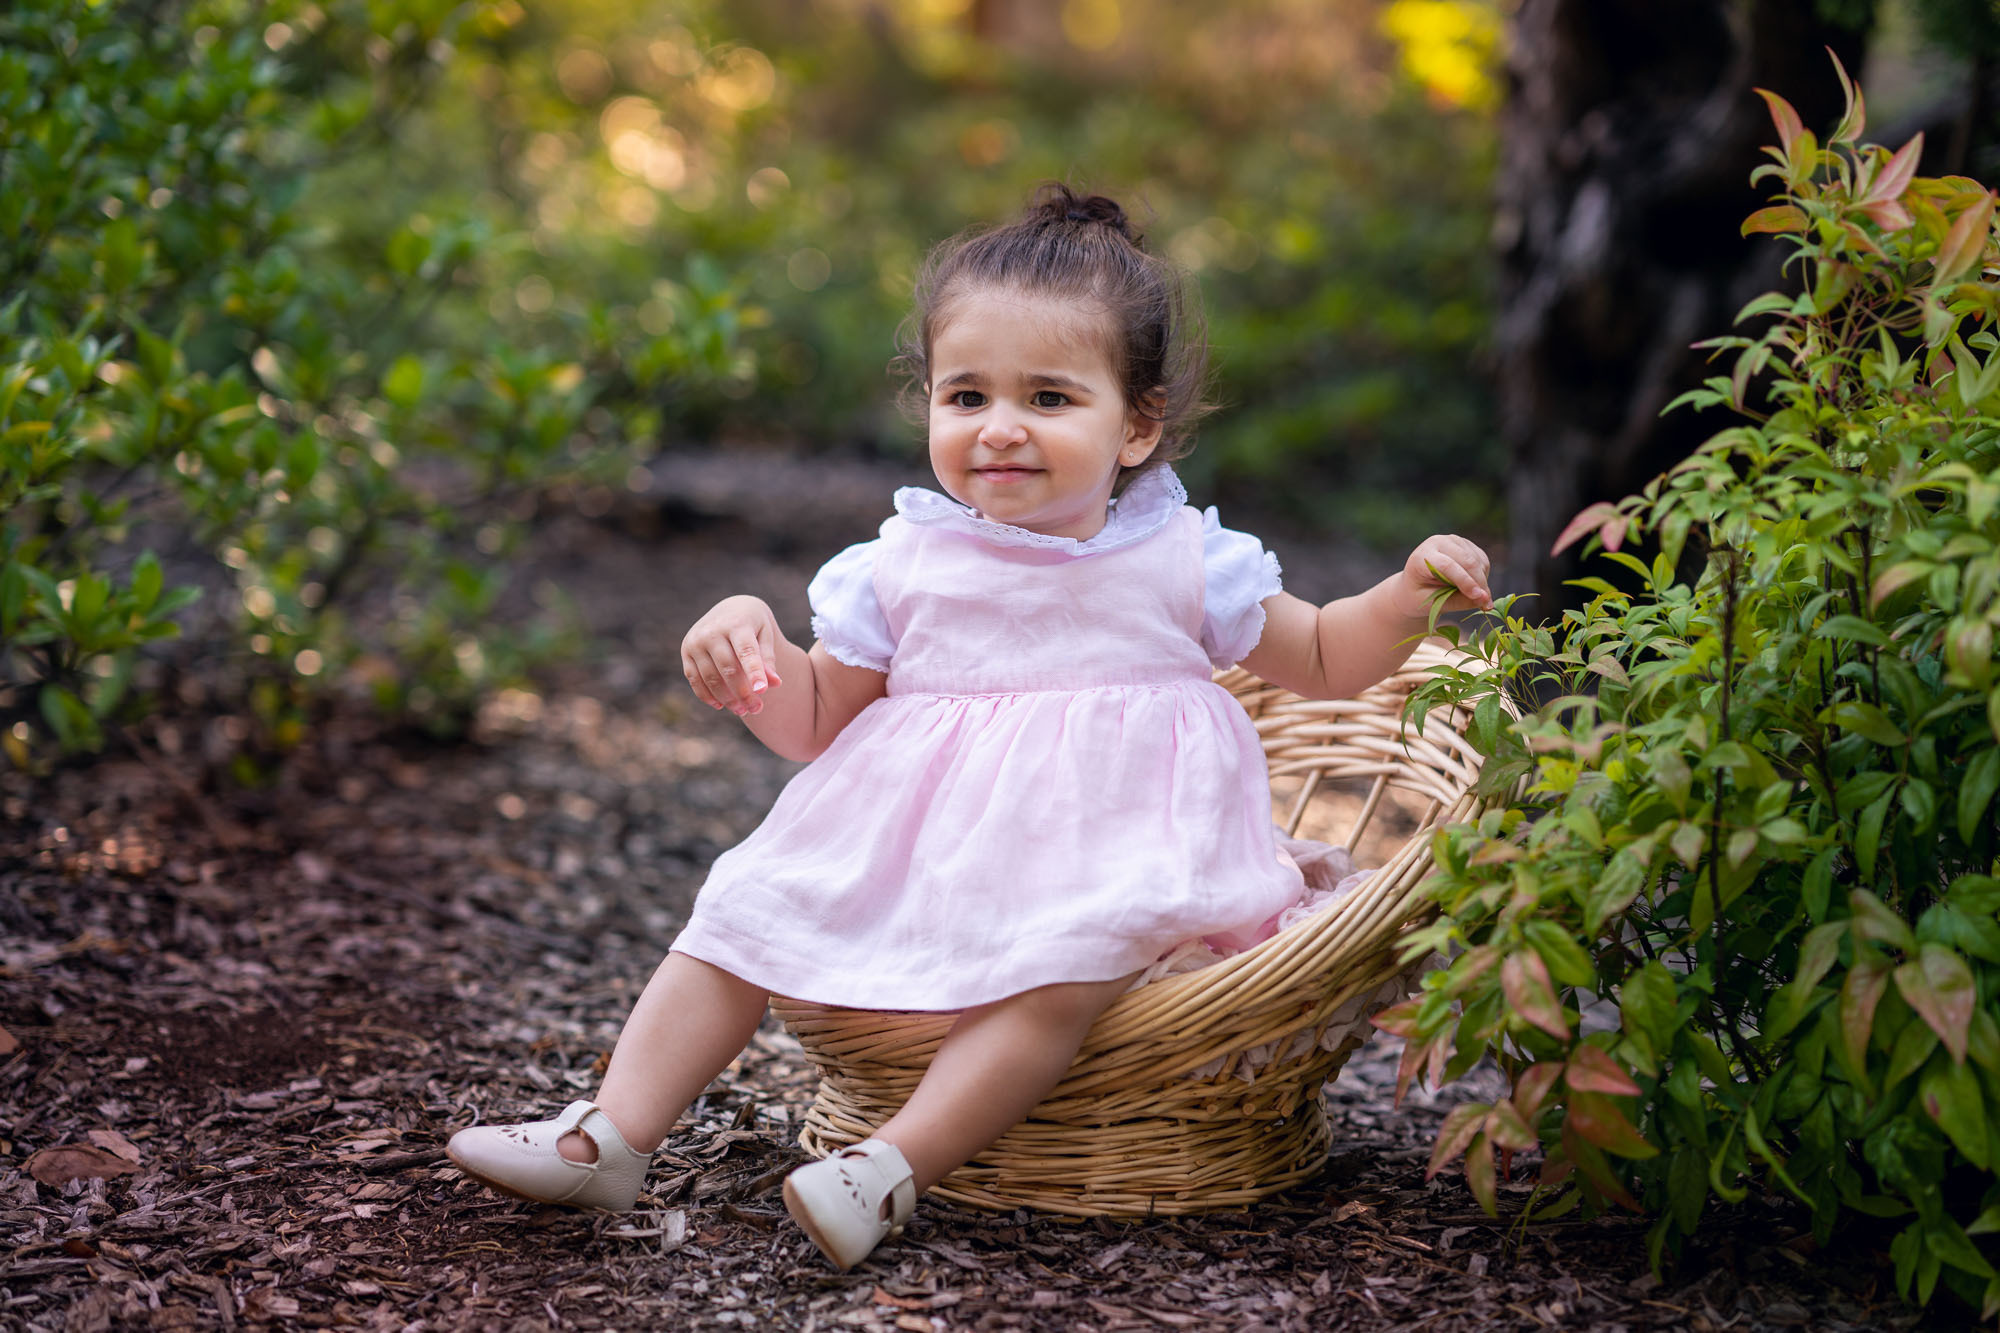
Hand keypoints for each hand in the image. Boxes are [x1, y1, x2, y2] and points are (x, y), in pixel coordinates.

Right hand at [681, 595, 783, 716]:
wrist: (730, 609)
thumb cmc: (753, 625)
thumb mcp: (765, 635)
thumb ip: (768, 659)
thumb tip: (773, 683)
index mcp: (736, 623)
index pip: (745, 651)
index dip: (753, 672)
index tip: (762, 691)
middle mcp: (712, 631)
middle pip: (727, 669)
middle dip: (743, 693)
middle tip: (756, 709)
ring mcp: (695, 641)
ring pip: (710, 678)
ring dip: (726, 699)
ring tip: (742, 710)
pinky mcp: (686, 651)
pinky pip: (694, 679)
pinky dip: (707, 695)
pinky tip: (721, 705)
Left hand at [1394, 534, 1493, 617]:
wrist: (1415, 584)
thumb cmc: (1418, 596)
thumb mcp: (1431, 604)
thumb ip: (1456, 602)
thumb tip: (1483, 599)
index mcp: (1422, 556)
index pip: (1447, 565)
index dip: (1464, 581)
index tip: (1478, 598)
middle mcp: (1438, 542)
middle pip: (1467, 561)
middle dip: (1479, 584)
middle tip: (1486, 605)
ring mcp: (1453, 541)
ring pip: (1478, 561)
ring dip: (1482, 582)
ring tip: (1474, 598)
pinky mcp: (1466, 544)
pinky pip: (1482, 561)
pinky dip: (1483, 576)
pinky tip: (1473, 587)